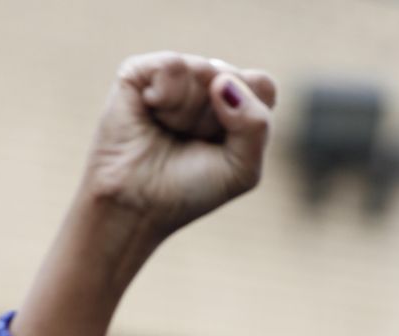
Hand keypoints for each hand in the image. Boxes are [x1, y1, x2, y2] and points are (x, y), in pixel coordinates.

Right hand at [84, 51, 275, 240]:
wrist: (136, 208)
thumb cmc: (187, 192)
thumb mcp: (242, 171)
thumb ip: (257, 126)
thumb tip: (222, 81)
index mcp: (233, 105)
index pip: (262, 85)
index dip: (247, 117)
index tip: (222, 147)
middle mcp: (205, 84)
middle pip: (234, 77)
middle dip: (215, 120)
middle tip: (189, 143)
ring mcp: (174, 76)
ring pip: (204, 70)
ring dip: (188, 114)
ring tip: (167, 131)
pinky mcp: (140, 72)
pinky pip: (173, 65)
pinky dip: (166, 97)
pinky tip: (151, 112)